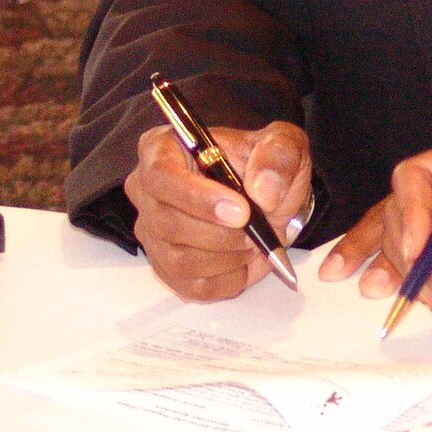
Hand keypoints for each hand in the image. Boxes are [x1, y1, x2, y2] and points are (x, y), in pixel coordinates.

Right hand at [125, 120, 311, 301]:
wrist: (271, 199)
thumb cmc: (266, 166)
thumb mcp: (284, 145)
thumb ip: (279, 157)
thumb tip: (262, 191)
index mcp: (164, 149)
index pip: (161, 176)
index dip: (199, 198)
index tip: (242, 211)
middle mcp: (147, 191)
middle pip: (166, 224)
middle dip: (222, 234)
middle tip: (257, 230)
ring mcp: (152, 232)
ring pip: (179, 260)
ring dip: (228, 257)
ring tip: (253, 241)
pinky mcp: (166, 266)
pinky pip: (192, 287)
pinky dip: (228, 279)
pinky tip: (243, 260)